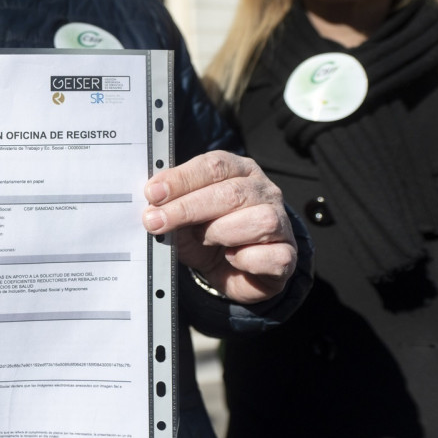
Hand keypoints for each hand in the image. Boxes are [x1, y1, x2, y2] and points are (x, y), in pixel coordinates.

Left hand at [142, 150, 295, 303]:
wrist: (234, 272)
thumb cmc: (207, 237)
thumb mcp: (183, 220)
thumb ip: (169, 208)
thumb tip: (149, 205)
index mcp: (238, 171)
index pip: (214, 166)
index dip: (181, 179)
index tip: (152, 193)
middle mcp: (263, 191)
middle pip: (231, 192)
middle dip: (187, 208)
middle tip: (155, 221)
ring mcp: (280, 221)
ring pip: (259, 221)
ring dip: (221, 233)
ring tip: (204, 240)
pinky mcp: (287, 254)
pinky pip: (272, 255)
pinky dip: (246, 259)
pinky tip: (232, 258)